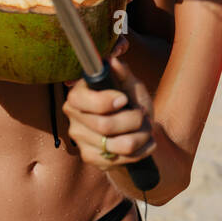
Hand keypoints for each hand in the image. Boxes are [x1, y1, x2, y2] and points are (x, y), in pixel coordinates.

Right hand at [63, 55, 155, 170]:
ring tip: (147, 129)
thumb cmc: (131, 102)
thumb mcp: (131, 85)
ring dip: (142, 136)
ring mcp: (80, 139)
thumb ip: (123, 73)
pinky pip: (121, 158)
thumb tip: (113, 61)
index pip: (83, 101)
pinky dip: (141, 150)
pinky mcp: (90, 157)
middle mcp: (74, 116)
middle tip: (143, 114)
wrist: (137, 129)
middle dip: (134, 120)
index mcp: (78, 94)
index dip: (106, 101)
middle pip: (105, 125)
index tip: (124, 99)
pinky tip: (145, 143)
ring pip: (119, 144)